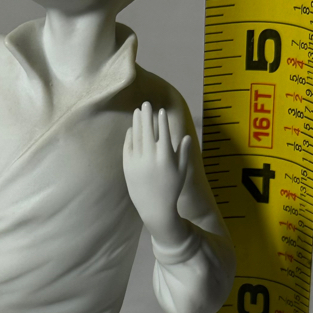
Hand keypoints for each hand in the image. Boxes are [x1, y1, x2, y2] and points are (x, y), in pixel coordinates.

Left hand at [123, 102, 191, 246]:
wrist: (155, 208)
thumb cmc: (171, 190)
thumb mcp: (181, 172)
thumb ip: (183, 153)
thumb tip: (185, 137)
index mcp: (166, 158)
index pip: (163, 133)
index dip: (161, 120)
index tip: (160, 110)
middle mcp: (151, 158)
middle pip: (147, 131)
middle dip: (146, 116)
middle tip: (145, 103)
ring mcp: (137, 162)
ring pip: (136, 137)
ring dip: (137, 123)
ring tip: (137, 112)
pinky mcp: (127, 167)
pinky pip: (128, 148)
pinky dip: (129, 137)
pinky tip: (131, 128)